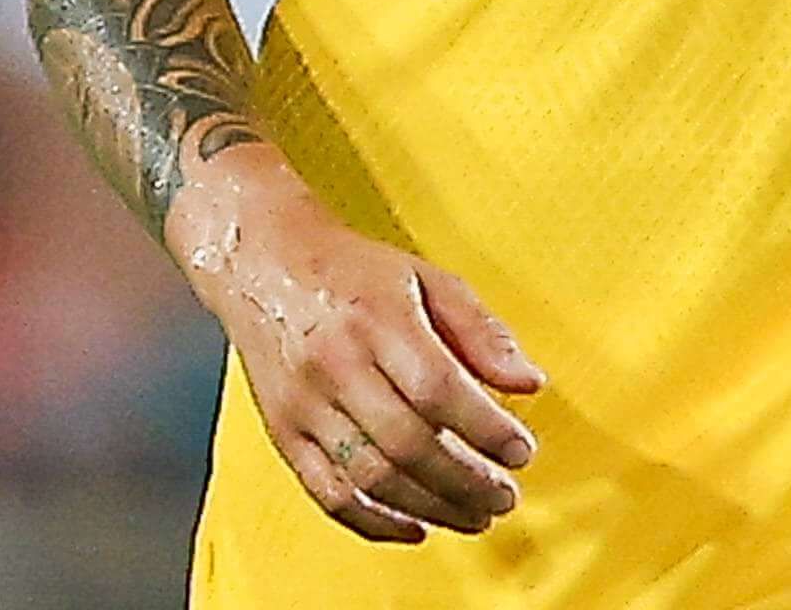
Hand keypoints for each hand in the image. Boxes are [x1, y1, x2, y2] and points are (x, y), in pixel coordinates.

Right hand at [170, 142, 550, 543]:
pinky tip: (416, 527)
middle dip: (466, 482)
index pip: (438, 388)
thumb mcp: (426, 278)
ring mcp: (305, 405)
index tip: (520, 451)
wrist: (262, 262)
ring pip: (372, 477)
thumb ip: (481, 330)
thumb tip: (528, 383)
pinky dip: (376, 523)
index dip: (486, 429)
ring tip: (474, 517)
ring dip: (432, 509)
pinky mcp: (284, 434)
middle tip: (505, 497)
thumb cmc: (350, 270)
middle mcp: (336, 364)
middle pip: (408, 443)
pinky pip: (330, 494)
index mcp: (377, 318)